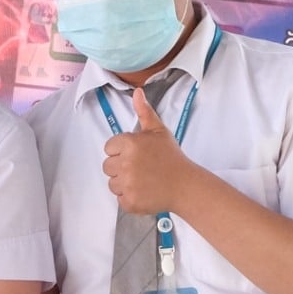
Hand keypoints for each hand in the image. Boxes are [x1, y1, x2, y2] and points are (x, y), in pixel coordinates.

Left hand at [102, 86, 194, 215]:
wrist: (185, 185)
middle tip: (141, 169)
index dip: (121, 151)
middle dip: (121, 167)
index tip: (137, 155)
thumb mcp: (159, 131)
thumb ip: (144, 112)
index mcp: (129, 143)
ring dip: (124, 183)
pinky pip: (119, 199)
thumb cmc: (171, 157)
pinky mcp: (129, 201)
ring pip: (112, 183)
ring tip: (143, 180)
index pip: (109, 148)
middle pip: (107, 166)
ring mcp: (127, 184)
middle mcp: (125, 163)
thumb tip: (137, 92)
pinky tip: (144, 191)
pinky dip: (129, 198)